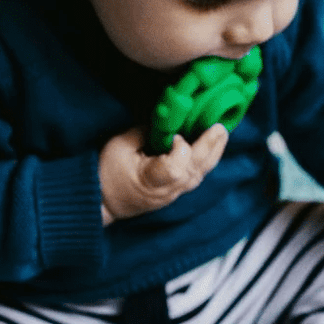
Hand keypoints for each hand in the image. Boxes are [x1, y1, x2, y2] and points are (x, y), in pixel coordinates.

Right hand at [99, 124, 227, 222]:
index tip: (174, 134)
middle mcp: (166, 190)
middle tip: (221, 127)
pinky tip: (211, 147)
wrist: (102, 203)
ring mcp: (173, 195)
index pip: (177, 168)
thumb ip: (144, 132)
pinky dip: (205, 161)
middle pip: (195, 170)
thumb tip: (167, 120)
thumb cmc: (106, 173)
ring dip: (212, 154)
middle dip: (210, 147)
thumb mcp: (119, 146)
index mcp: (150, 180)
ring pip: (199, 175)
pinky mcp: (175, 193)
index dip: (181, 148)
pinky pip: (195, 177)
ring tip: (221, 134)